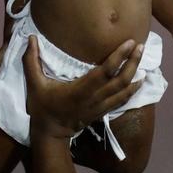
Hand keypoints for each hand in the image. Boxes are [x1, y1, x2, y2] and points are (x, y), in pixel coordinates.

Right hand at [23, 36, 141, 139]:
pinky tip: (140, 79)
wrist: (50, 134)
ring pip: (124, 90)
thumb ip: (31, 61)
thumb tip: (31, 38)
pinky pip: (122, 100)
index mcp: (80, 90)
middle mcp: (94, 98)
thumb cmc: (42, 107)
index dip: (119, 57)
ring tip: (141, 57)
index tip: (129, 42)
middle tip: (141, 46)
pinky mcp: (102, 111)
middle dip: (133, 63)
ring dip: (135, 74)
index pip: (104, 72)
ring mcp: (100, 106)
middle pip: (121, 80)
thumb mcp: (34, 84)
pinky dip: (133, 89)